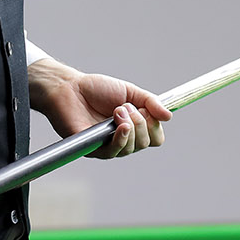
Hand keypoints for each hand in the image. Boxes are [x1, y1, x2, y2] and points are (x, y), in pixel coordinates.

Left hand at [29, 59, 172, 158]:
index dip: (155, 126)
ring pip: (132, 148)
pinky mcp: (93, 149)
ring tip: (118, 110)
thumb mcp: (129, 91)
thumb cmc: (96, 90)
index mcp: (133, 127)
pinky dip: (121, 139)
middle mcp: (123, 139)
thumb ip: (150, 102)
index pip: (155, 138)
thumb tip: (169, 116)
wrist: (69, 88)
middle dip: (141, 122)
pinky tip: (120, 126)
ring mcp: (108, 145)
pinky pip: (113, 152)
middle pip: (146, 143)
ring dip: (130, 126)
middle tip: (126, 106)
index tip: (147, 110)